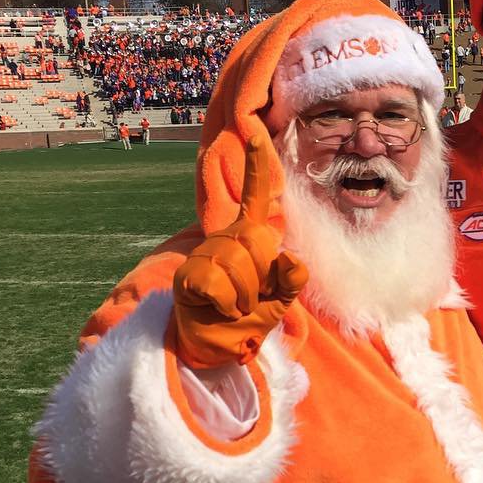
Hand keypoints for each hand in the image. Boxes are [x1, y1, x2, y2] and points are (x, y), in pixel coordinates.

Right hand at [173, 136, 307, 368]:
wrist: (216, 348)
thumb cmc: (247, 319)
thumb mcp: (279, 301)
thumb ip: (291, 282)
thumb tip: (293, 262)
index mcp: (248, 238)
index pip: (255, 198)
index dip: (256, 167)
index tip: (255, 134)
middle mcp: (225, 239)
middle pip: (256, 241)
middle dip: (263, 277)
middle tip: (252, 298)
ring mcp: (204, 255)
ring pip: (239, 265)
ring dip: (246, 297)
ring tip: (235, 307)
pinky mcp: (189, 276)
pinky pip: (220, 285)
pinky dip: (229, 305)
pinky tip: (220, 311)